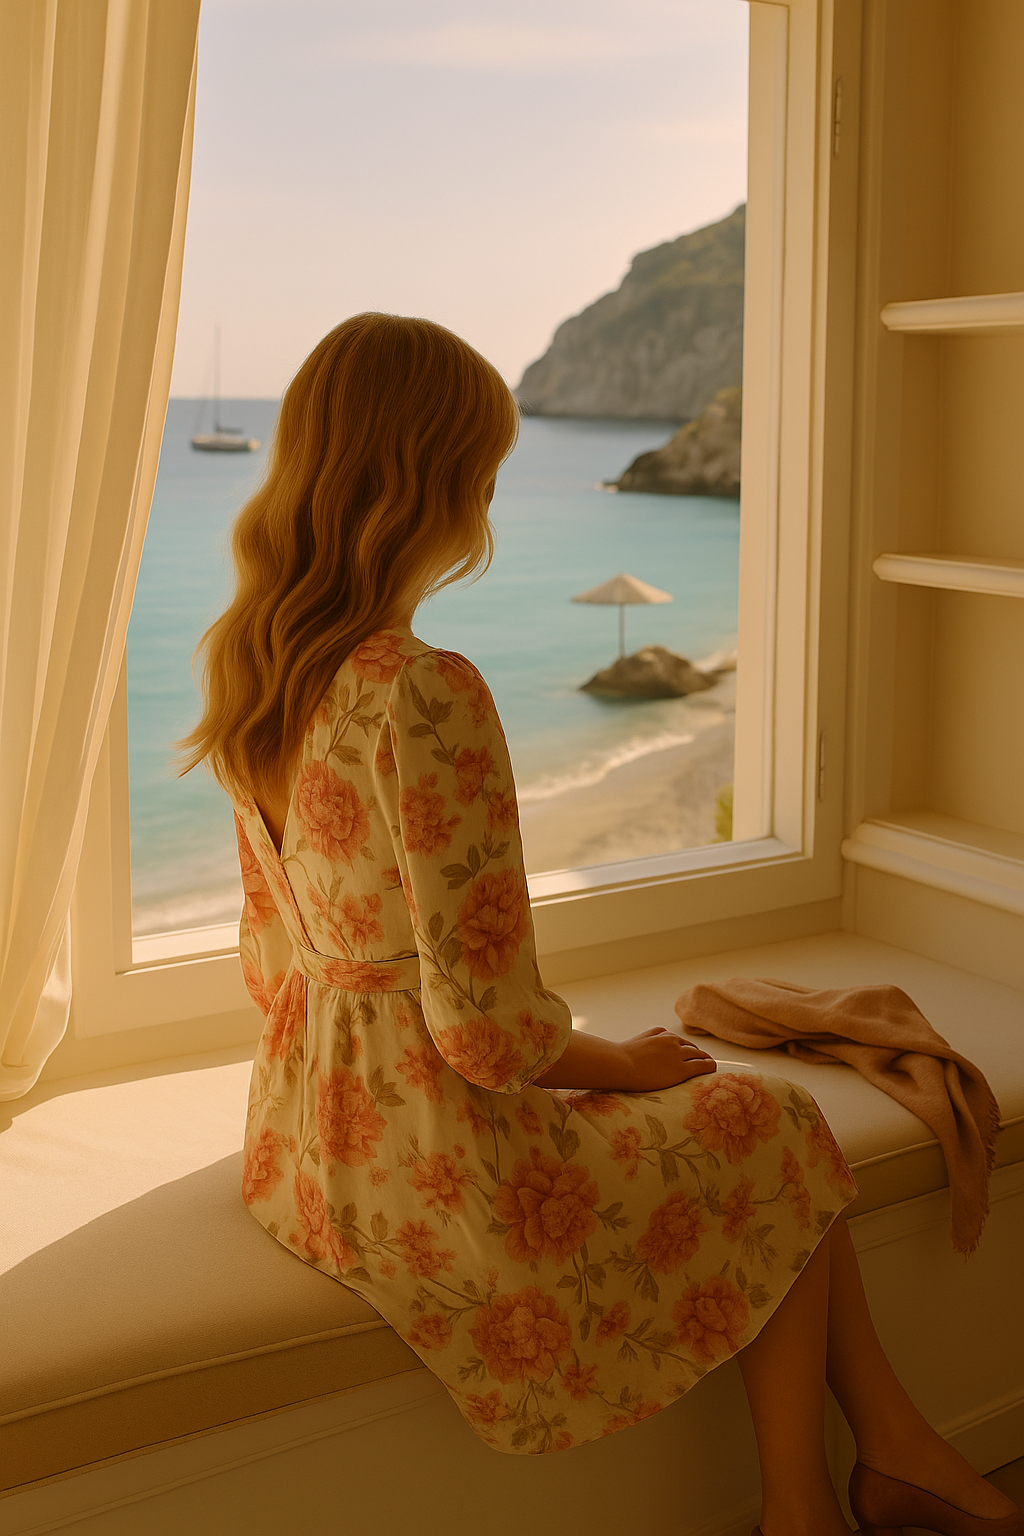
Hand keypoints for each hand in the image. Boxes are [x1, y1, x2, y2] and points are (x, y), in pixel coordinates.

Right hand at [533, 1022, 717, 1091]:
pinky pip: (703, 1065)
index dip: (679, 1049)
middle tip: (700, 1063)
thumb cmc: (613, 1061)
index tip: (683, 1055)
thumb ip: (618, 1051)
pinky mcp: (682, 1068)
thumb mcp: (618, 1051)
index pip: (672, 1039)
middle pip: (687, 1046)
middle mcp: (668, 1041)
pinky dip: (711, 1067)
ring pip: (697, 1055)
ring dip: (704, 1061)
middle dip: (694, 1054)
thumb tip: (591, 1052)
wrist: (618, 1066)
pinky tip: (715, 1071)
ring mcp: (676, 1054)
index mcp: (656, 1035)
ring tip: (710, 1067)